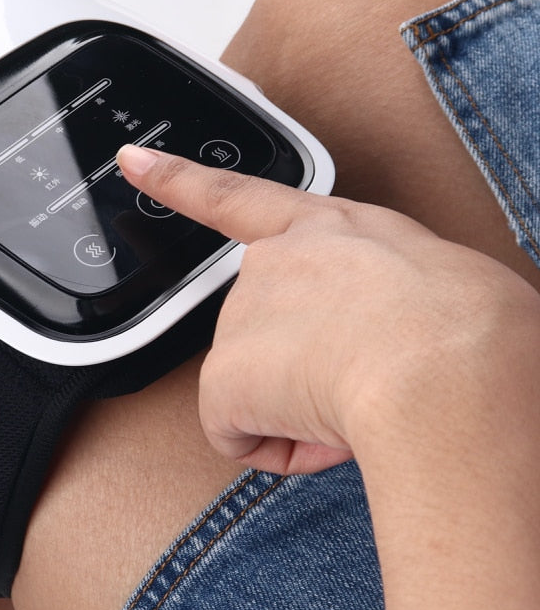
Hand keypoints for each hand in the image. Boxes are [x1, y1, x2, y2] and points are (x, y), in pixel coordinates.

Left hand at [116, 143, 538, 474]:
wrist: (451, 365)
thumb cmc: (476, 327)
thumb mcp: (438, 282)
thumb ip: (385, 295)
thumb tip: (384, 344)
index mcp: (332, 228)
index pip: (239, 196)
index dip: (178, 179)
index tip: (133, 162)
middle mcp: (276, 262)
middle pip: (266, 330)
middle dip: (301, 365)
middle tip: (364, 381)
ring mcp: (245, 313)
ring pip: (259, 385)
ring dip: (299, 408)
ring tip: (363, 407)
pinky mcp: (226, 374)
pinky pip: (236, 431)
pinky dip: (272, 447)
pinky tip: (323, 439)